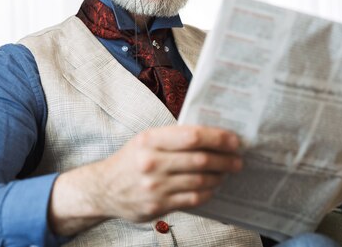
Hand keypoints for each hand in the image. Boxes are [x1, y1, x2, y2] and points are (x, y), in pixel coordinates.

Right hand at [48, 125, 241, 234]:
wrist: (103, 189)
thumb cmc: (131, 160)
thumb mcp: (146, 140)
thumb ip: (174, 138)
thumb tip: (211, 135)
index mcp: (150, 140)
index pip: (192, 136)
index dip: (218, 137)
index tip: (234, 140)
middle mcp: (152, 162)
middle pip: (200, 159)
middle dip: (225, 159)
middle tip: (237, 159)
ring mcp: (155, 186)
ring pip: (200, 181)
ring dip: (219, 176)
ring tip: (227, 172)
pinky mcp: (158, 206)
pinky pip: (193, 199)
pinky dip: (208, 192)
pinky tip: (213, 186)